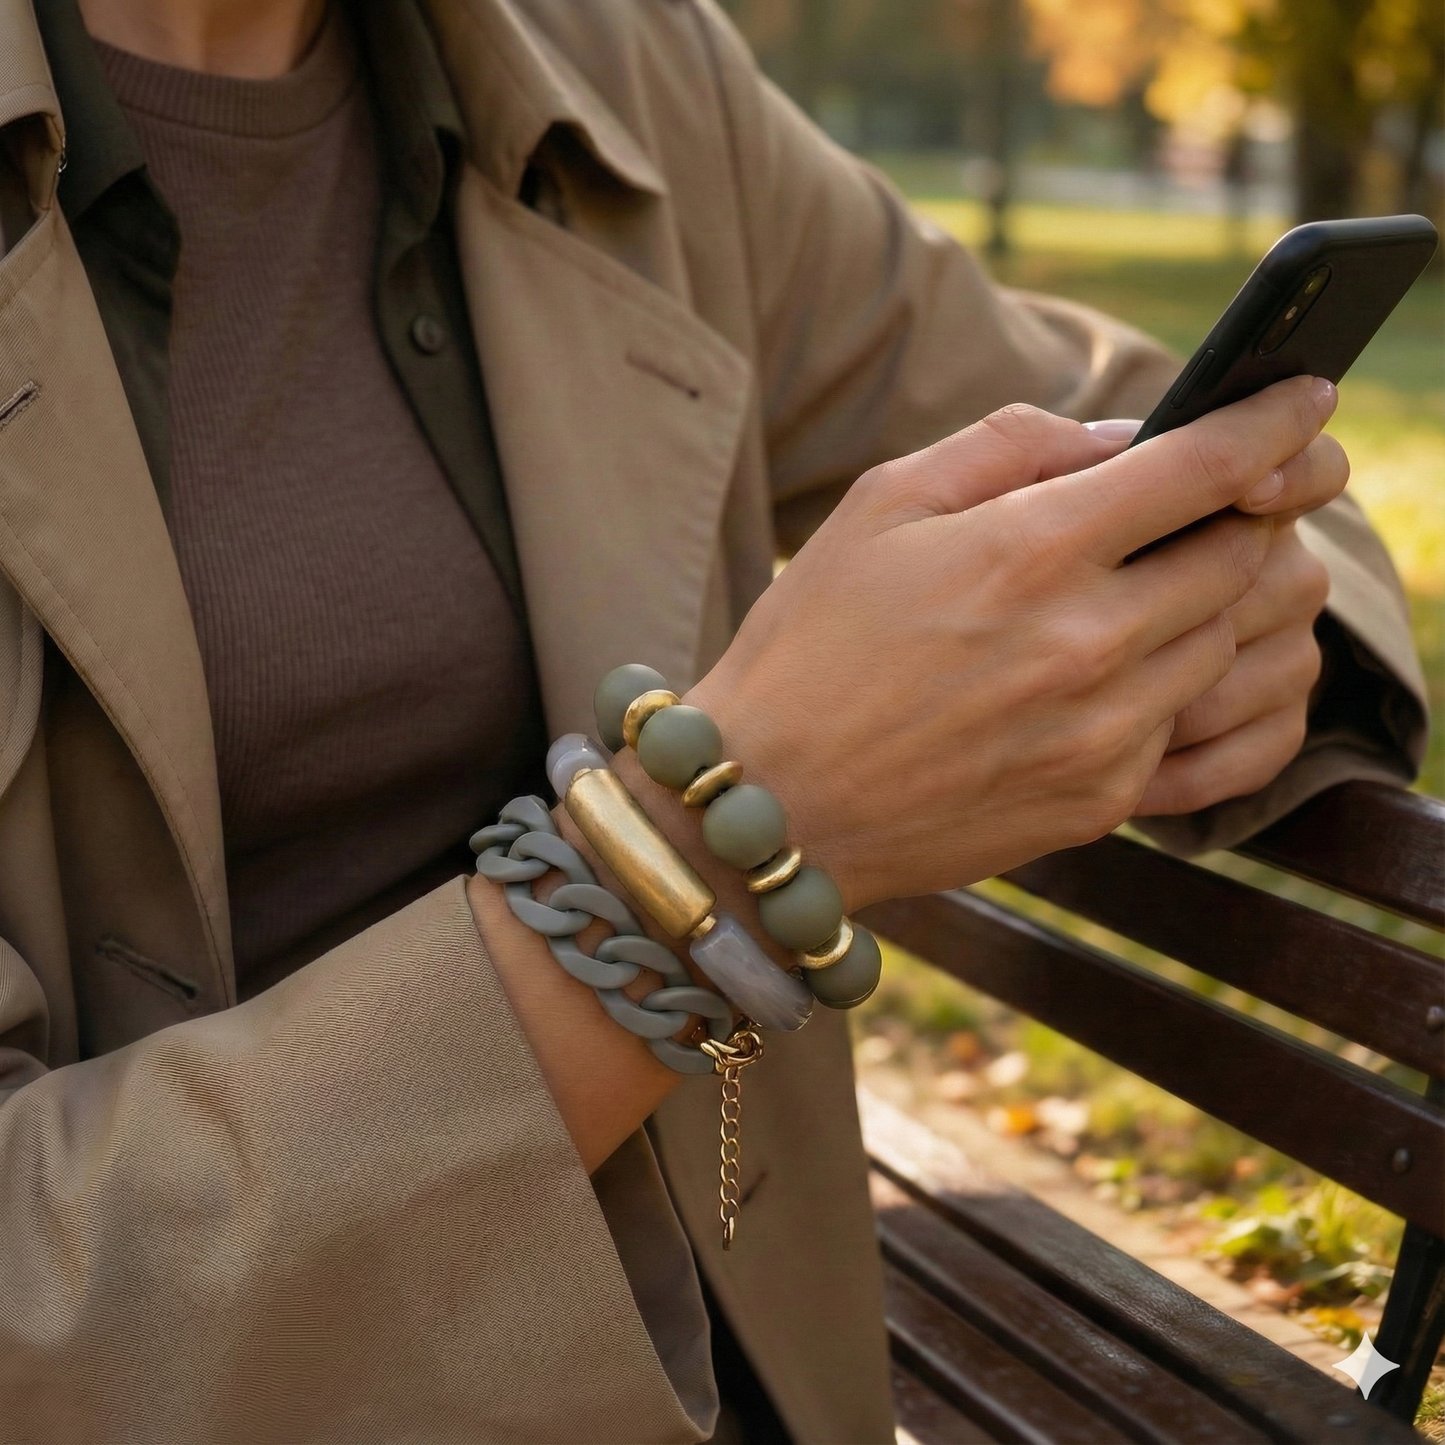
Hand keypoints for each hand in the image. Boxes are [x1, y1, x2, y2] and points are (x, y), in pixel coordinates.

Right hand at [688, 376, 1343, 910]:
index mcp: (1028, 552)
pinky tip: (1138, 673)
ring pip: (1235, 643)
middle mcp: (1085, 645)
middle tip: (1210, 504)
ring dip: (1221, 600)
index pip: (1206, 467)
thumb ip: (1008, 447)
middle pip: (1244, 556)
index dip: (1273, 421)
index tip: (1305, 399)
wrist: (771, 807)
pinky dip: (1195, 685)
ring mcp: (1102, 735)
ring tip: (1161, 589)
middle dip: (1247, 514)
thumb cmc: (811, 647)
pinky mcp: (1101, 803)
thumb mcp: (880, 506)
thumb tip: (1118, 438)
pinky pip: (1203, 729)